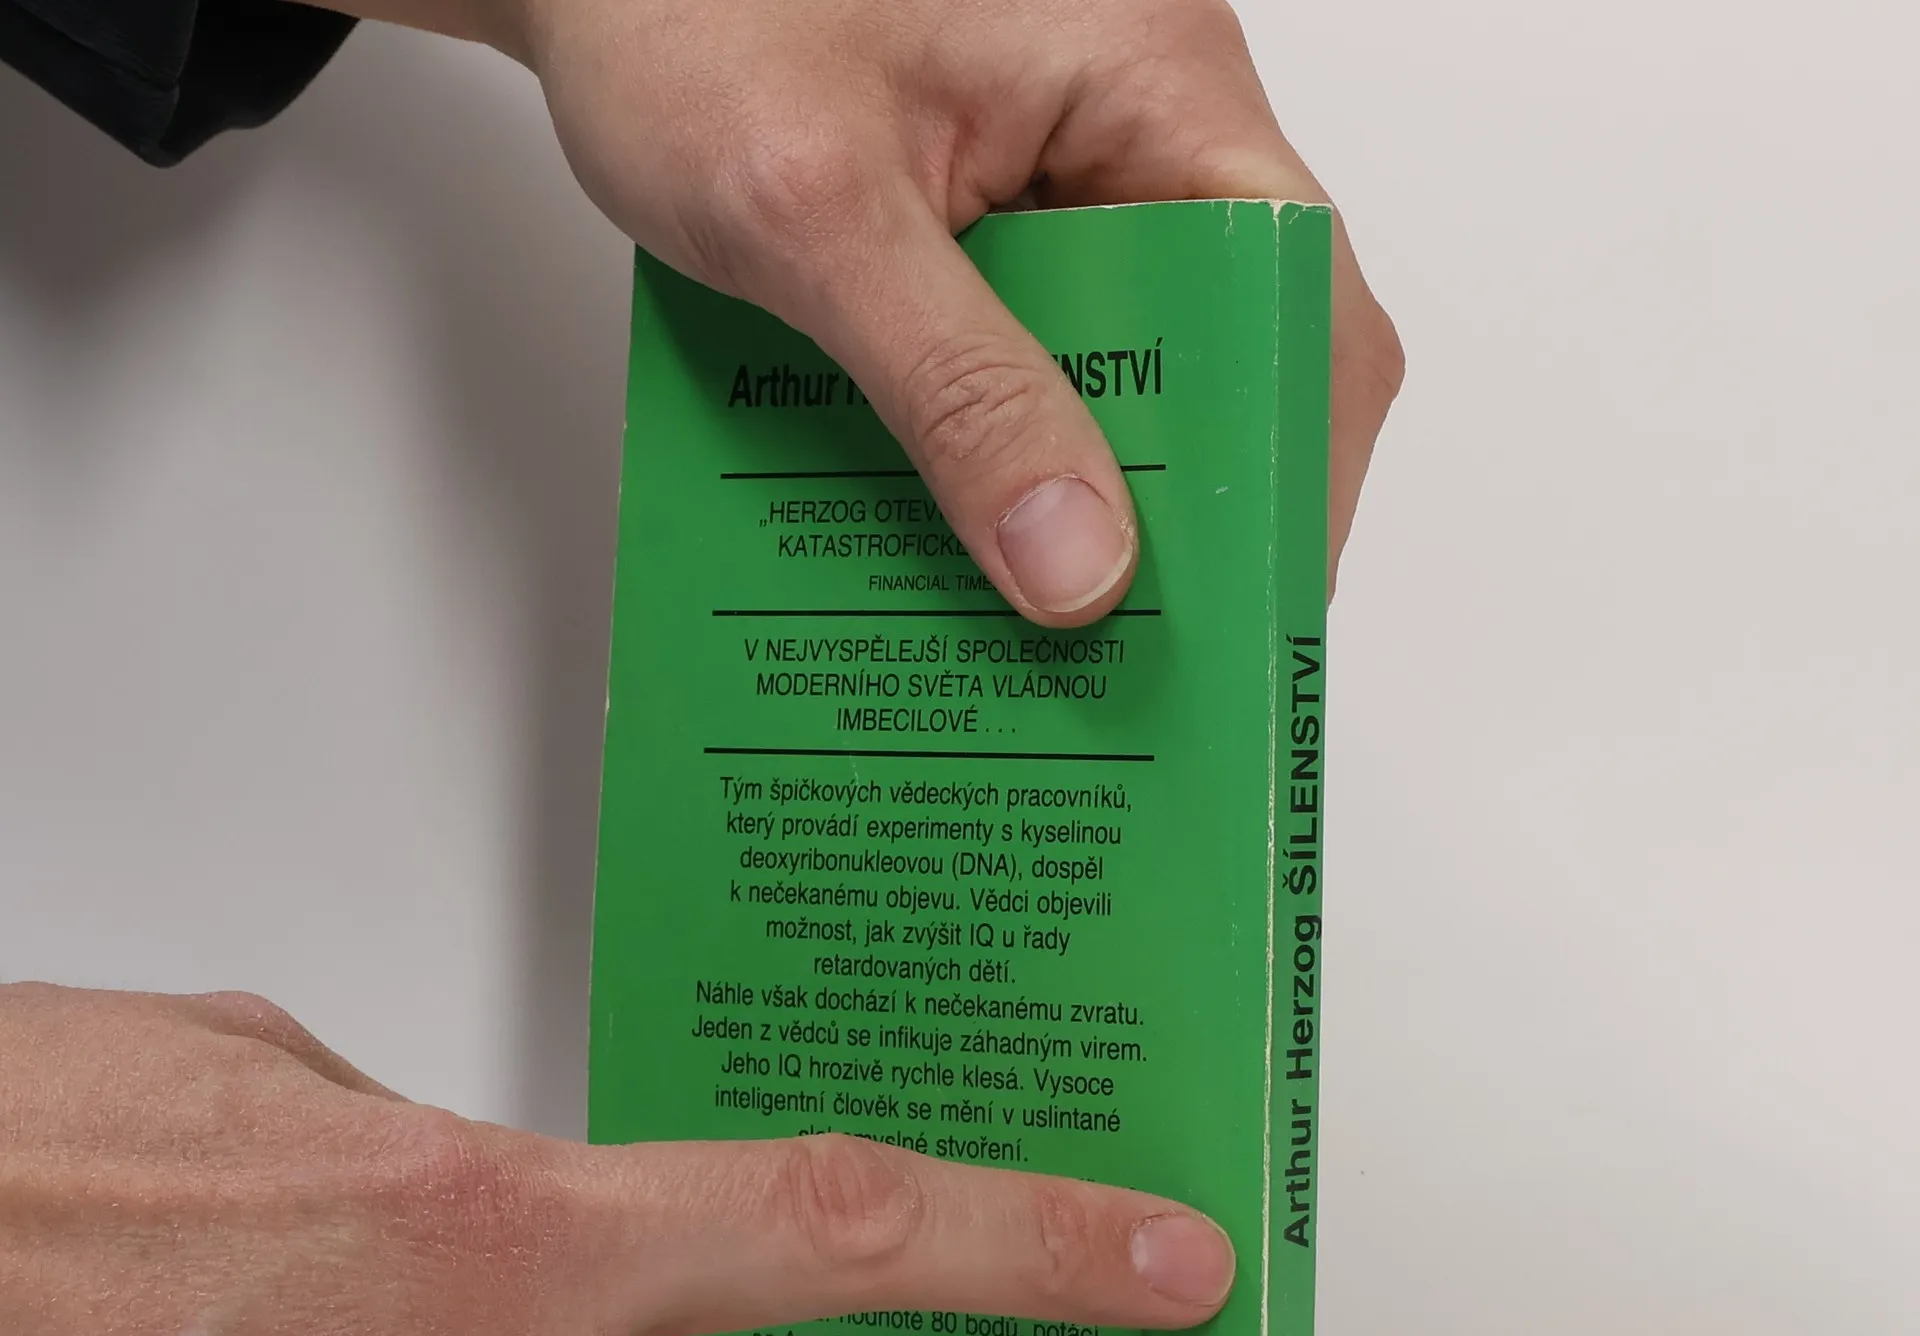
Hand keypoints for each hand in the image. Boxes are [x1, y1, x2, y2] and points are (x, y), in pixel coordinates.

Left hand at [338, 0, 1402, 619]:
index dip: (1287, 459)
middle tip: (1128, 642)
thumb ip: (953, 389)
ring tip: (1039, 609)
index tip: (1239, 604)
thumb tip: (1081, 564)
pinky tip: (961, 527)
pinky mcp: (994, 221)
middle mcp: (1129, 118)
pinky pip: (1039, 355)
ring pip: (1126, 364)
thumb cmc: (674, 9)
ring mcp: (1063, 170)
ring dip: (1081, 483)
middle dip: (1180, 498)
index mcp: (1145, 72)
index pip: (1291, 290)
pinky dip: (1007, 444)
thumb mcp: (814, 214)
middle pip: (1224, 343)